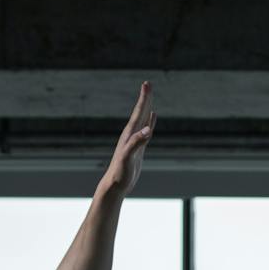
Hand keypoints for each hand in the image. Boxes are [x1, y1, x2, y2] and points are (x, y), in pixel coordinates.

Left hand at [99, 80, 156, 195]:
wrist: (115, 185)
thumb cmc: (120, 172)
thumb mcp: (128, 157)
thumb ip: (137, 143)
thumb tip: (148, 130)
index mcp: (130, 134)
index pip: (139, 112)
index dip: (144, 98)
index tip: (147, 84)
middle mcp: (132, 134)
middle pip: (140, 112)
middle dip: (145, 98)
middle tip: (148, 84)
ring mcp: (135, 141)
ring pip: (143, 120)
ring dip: (147, 108)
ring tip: (149, 97)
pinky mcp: (139, 148)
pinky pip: (146, 131)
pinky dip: (150, 122)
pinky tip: (152, 117)